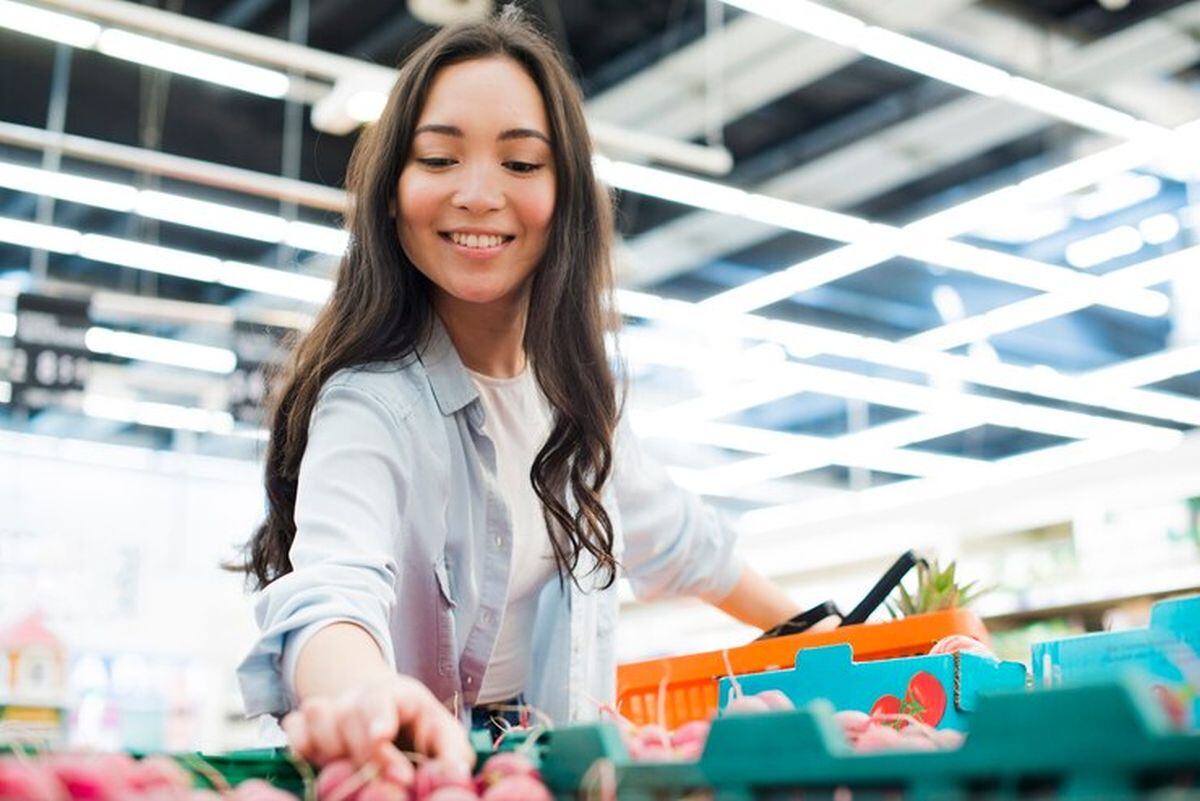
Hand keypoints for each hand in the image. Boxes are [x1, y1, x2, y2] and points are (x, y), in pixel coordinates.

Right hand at [281, 673, 473, 782]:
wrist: (388, 715)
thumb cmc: (419, 729)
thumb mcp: (444, 736)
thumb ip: (452, 753)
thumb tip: (455, 775)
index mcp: (397, 694)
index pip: (382, 700)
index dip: (379, 718)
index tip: (381, 736)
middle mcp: (359, 696)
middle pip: (348, 715)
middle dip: (362, 752)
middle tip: (381, 779)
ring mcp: (331, 707)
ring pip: (319, 719)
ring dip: (331, 749)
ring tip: (352, 767)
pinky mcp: (306, 723)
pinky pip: (293, 730)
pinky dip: (300, 746)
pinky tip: (318, 761)